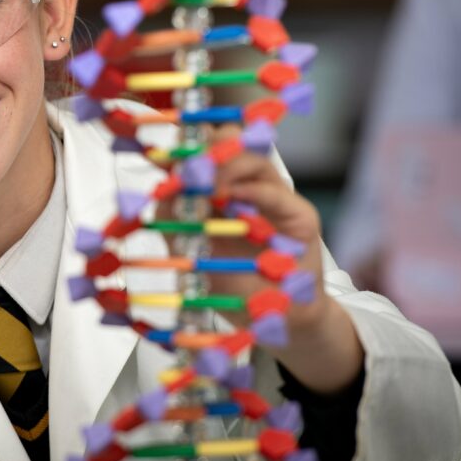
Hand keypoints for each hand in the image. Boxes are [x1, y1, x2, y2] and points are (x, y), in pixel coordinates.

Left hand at [177, 125, 363, 393]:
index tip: (166, 155)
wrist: (272, 316)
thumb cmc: (229, 279)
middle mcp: (248, 184)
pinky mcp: (299, 213)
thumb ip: (174, 218)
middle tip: (188, 166)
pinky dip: (252, 191)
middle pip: (231, 144)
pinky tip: (233, 196)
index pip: (205, 151)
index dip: (187, 147)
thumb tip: (161, 188)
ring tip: (206, 185)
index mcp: (219, 187)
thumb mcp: (188, 248)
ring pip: (253, 159)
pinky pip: (275, 192)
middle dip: (207, 148)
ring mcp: (274, 195)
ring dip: (226, 165)